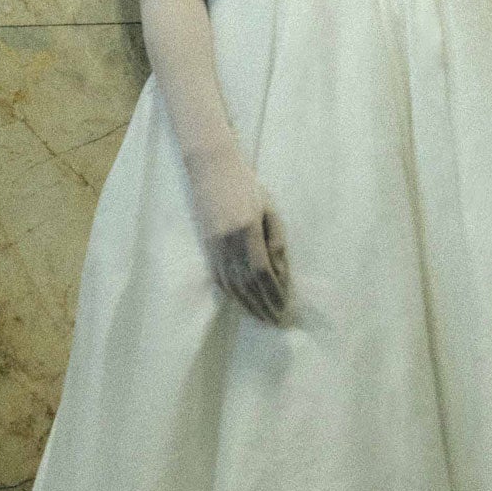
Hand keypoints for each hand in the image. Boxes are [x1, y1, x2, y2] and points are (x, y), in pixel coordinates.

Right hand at [182, 140, 291, 324]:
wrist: (211, 169)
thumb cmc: (246, 185)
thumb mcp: (269, 209)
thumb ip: (276, 242)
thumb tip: (280, 274)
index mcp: (247, 231)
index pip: (262, 272)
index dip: (274, 292)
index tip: (285, 306)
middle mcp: (228, 243)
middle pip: (247, 285)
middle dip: (263, 306)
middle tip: (277, 321)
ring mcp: (214, 247)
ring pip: (232, 286)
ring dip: (248, 305)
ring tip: (262, 318)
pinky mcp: (207, 248)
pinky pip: (220, 278)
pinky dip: (233, 294)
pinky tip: (243, 302)